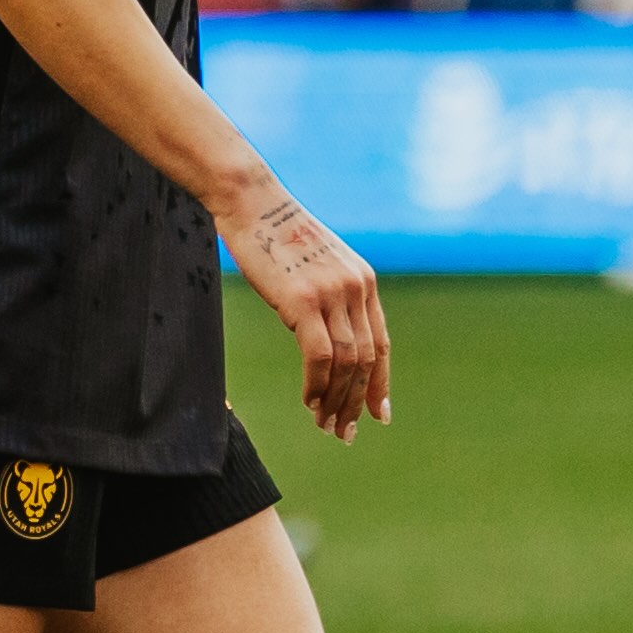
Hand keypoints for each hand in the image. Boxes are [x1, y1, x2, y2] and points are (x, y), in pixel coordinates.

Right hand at [217, 183, 389, 441]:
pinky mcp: (303, 300)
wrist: (251, 201)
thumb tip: (328, 337)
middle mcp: (355, 288)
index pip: (380, 344)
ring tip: (324, 423)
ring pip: (345, 363)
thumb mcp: (316, 265)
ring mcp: (331, 294)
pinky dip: (317, 384)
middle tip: (343, 432)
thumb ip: (330, 298)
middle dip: (356, 402)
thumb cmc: (275, 235)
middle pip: (365, 360)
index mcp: (363, 282)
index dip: (380, 384)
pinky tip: (309, 399)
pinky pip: (320, 355)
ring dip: (335, 399)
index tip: (379, 415)